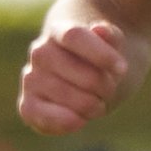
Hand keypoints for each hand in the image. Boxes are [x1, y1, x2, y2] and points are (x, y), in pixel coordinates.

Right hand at [19, 18, 128, 133]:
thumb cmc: (102, 62)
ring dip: (91, 105)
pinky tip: (80, 121)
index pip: (74, 36)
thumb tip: (99, 29)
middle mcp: (40, 53)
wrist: (86, 83)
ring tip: (97, 104)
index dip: (101, 54)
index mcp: (59, 31)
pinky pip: (41, 115)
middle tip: (110, 90)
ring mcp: (31, 79)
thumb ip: (112, 38)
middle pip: (77, 70)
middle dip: (103, 85)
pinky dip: (64, 121)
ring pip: (65, 95)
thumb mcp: (115, 47)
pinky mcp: (28, 106)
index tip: (122, 68)